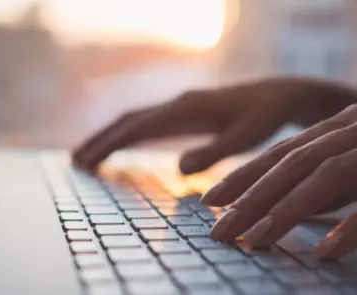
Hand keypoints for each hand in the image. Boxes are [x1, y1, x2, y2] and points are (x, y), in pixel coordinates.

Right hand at [74, 77, 356, 173]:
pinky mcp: (187, 113)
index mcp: (188, 108)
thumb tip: (179, 169)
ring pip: (136, 120)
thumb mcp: (246, 138)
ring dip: (110, 137)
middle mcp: (179, 103)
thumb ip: (214, 152)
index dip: (111, 144)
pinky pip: (149, 123)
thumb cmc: (266, 118)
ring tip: (87, 157)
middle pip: (129, 120)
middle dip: (101, 140)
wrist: (281, 96)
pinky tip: (121, 147)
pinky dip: (129, 135)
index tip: (88, 160)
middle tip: (75, 162)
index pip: (139, 126)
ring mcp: (181, 106)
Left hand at [202, 102, 356, 259]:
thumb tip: (300, 206)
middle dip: (252, 198)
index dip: (245, 175)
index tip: (211, 201)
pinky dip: (356, 225)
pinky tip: (330, 251)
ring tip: (259, 242)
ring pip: (332, 177)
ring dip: (289, 211)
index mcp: (349, 123)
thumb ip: (341, 175)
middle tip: (221, 229)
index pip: (285, 150)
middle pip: (297, 163)